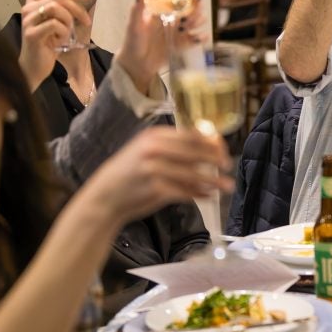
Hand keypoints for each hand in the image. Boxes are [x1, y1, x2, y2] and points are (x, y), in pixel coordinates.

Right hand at [18, 0, 92, 91]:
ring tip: (68, 32)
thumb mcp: (60, 19)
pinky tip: (61, 40)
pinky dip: (63, 32)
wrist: (36, 64)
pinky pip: (54, 24)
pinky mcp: (30, 33)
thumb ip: (66, 4)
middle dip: (77, 8)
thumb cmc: (50, 40)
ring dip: (69, 21)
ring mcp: (28, 19)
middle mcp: (28, 6)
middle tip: (87, 20)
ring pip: (56, 7)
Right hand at [84, 126, 231, 223]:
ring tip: (227, 185)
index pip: (191, 135)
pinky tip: (209, 196)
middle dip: (215, 159)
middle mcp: (154, 149)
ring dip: (213, 180)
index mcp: (155, 136)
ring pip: (193, 173)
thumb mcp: (148, 151)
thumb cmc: (130, 174)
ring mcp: (153, 168)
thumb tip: (209, 149)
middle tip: (228, 166)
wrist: (103, 197)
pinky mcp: (153, 188)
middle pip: (195, 151)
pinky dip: (198, 194)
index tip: (223, 149)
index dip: (211, 142)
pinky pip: (184, 191)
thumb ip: (174, 148)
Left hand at [115, 0, 206, 94]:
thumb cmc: (133, 42)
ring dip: (198, 21)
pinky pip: (198, 39)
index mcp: (164, 10)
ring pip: (198, 21)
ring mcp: (181, 31)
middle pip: (194, 8)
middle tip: (185, 18)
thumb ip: (137, 10)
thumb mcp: (134, 25)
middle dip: (196, 9)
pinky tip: (199, 37)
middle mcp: (175, 18)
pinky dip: (201, 37)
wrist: (138, 63)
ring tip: (186, 27)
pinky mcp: (184, 44)